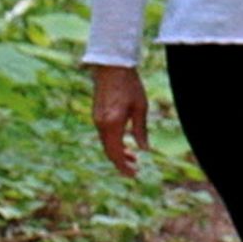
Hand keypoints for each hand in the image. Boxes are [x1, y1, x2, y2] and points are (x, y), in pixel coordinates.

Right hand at [86, 58, 152, 178]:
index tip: (133, 175)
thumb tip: (145, 150)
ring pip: (106, 144)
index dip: (124, 167)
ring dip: (118, 152)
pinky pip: (104, 135)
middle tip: (134, 171)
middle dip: (121, 163)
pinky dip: (114, 142)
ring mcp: (97, 119)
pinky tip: (125, 143)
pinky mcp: (97, 115)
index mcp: (112, 124)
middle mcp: (101, 124)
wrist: (112, 66)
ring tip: (134, 157)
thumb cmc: (129, 85)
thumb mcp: (140, 107)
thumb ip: (141, 130)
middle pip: (109, 152)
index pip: (116, 153)